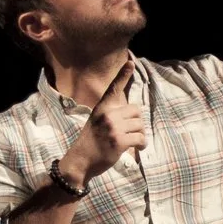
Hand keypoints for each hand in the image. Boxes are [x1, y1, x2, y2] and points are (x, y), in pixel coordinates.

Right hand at [61, 60, 145, 185]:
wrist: (80, 160)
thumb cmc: (91, 142)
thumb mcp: (97, 121)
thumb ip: (111, 114)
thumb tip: (133, 113)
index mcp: (102, 108)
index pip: (114, 88)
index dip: (123, 75)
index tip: (131, 63)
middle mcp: (107, 115)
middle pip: (136, 111)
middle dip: (137, 123)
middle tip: (131, 133)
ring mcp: (113, 128)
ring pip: (140, 125)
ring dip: (140, 135)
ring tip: (134, 142)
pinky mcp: (119, 141)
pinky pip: (140, 138)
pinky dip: (141, 145)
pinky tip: (137, 148)